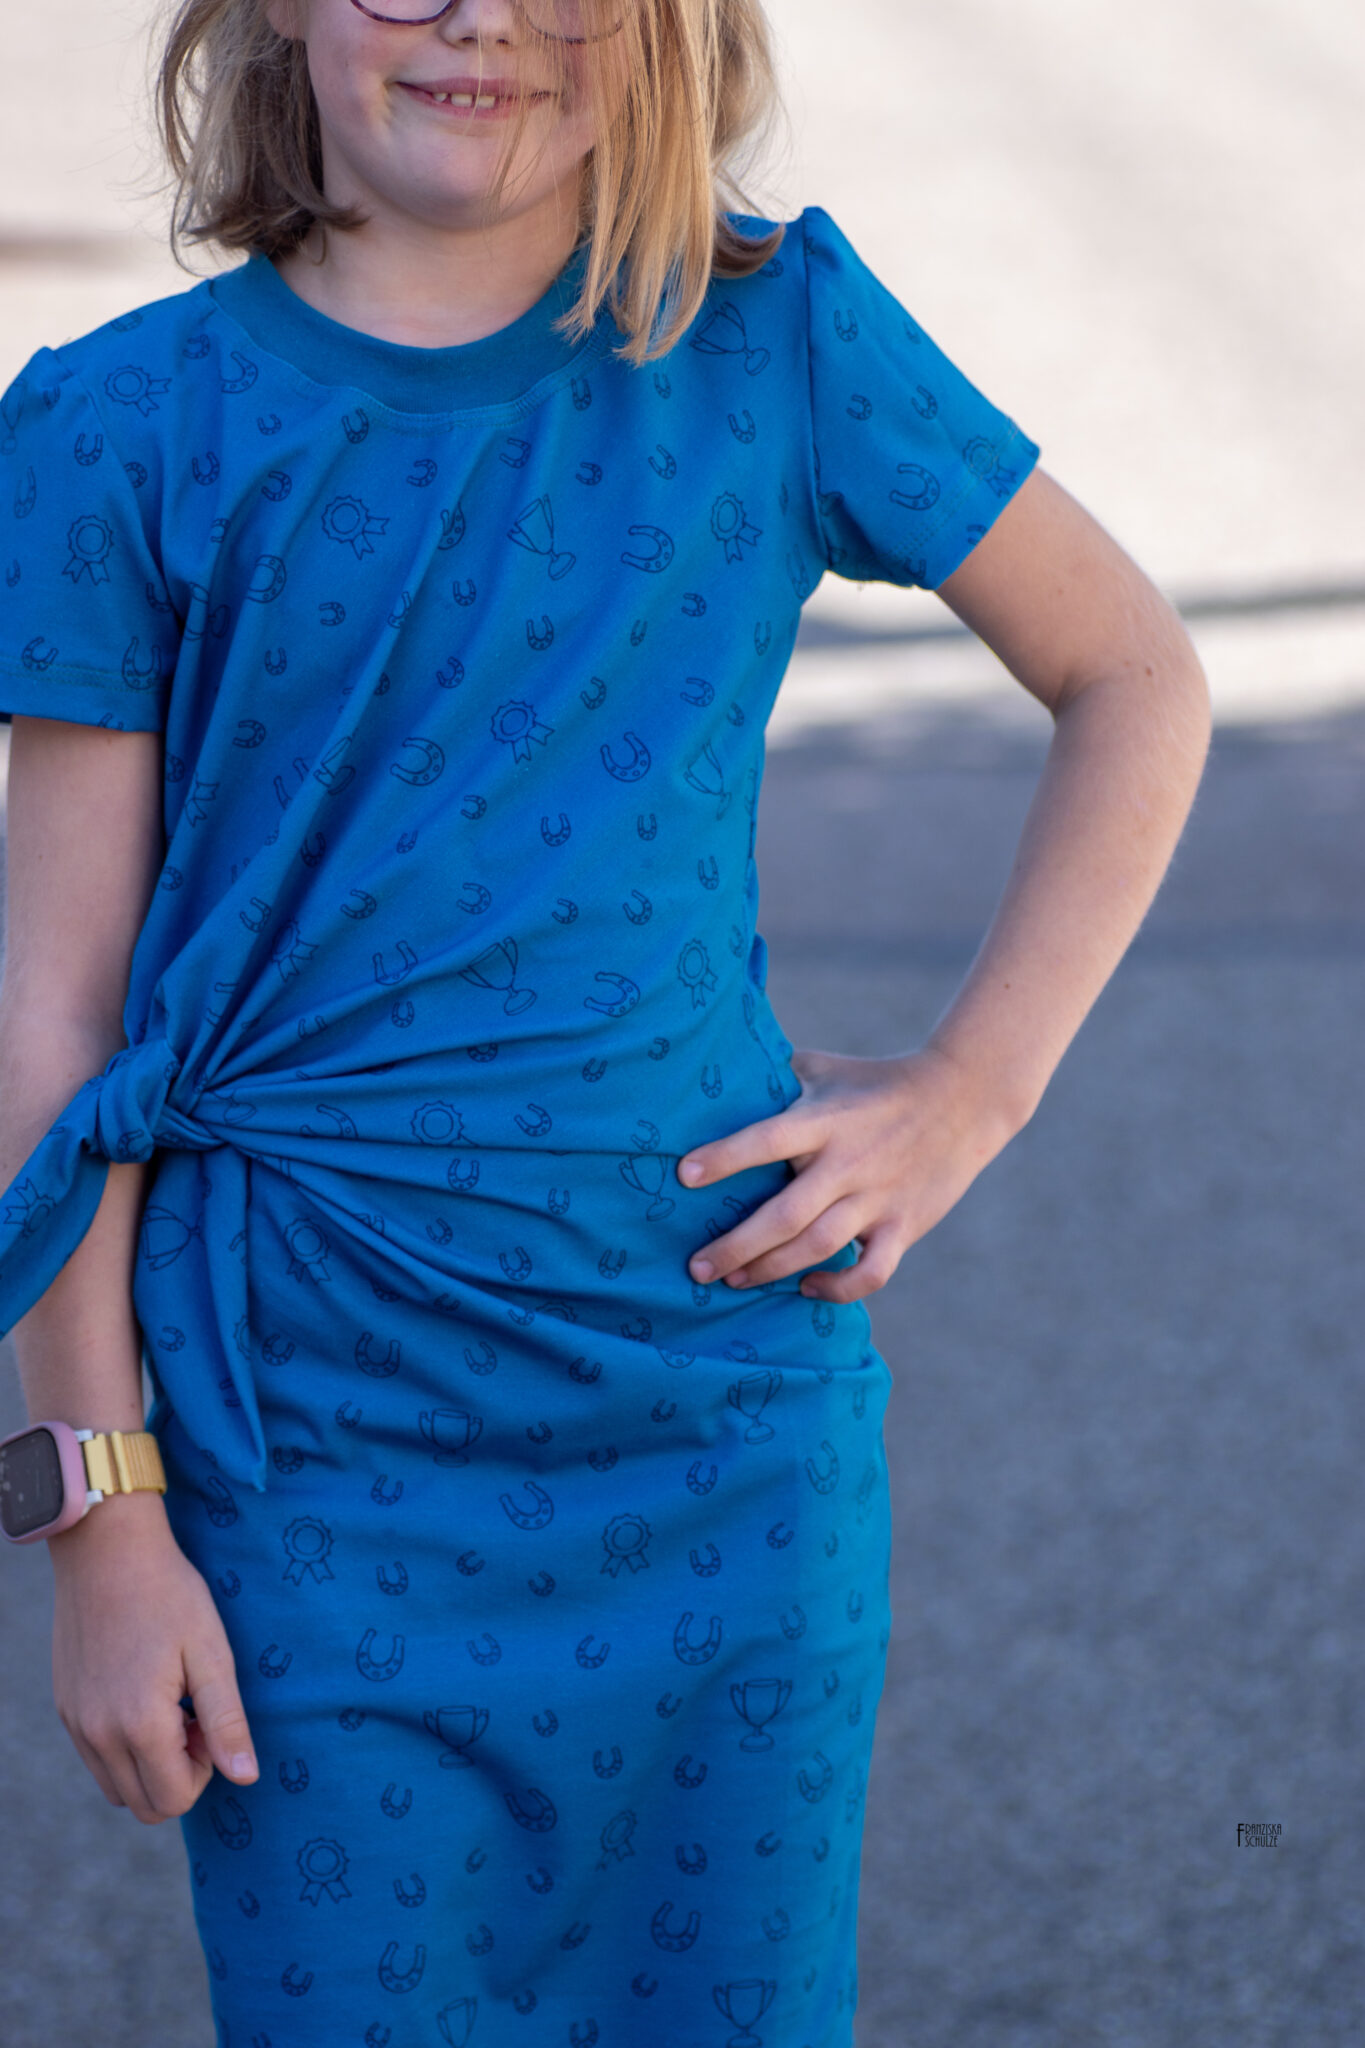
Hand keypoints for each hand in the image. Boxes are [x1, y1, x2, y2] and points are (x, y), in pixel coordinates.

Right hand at [49, 1495, 258, 1824]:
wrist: (109, 1552)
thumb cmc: (170, 1596)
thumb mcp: (212, 1653)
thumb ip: (227, 1722)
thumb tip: (245, 1778)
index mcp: (139, 1724)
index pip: (173, 1800)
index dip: (203, 1772)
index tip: (208, 1721)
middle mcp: (98, 1734)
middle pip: (143, 1804)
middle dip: (177, 1775)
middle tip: (192, 1717)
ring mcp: (76, 1723)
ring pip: (116, 1788)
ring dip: (149, 1764)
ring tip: (169, 1706)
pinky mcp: (66, 1708)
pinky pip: (96, 1758)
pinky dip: (123, 1747)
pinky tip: (143, 1695)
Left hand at [677, 1044, 1020, 1303]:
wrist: (963, 1097)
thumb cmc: (877, 1082)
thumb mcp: (825, 1068)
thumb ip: (776, 1076)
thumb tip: (716, 1071)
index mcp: (826, 1120)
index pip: (768, 1138)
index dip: (726, 1156)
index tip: (684, 1175)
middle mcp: (849, 1162)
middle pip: (785, 1214)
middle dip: (735, 1246)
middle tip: (696, 1268)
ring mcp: (878, 1198)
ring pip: (818, 1247)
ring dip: (770, 1270)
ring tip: (734, 1281)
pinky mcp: (905, 1225)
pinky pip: (872, 1272)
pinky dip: (838, 1289)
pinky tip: (806, 1288)